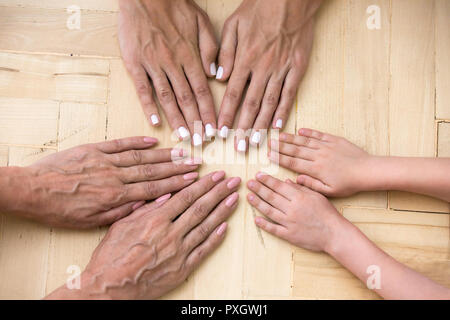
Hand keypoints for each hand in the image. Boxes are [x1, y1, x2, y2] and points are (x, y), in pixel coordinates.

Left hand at [14, 136, 198, 228]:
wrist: (33, 191)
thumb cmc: (60, 210)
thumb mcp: (90, 221)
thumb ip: (119, 212)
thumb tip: (145, 203)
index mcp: (115, 196)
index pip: (153, 188)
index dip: (175, 183)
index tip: (192, 179)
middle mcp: (115, 176)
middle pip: (152, 170)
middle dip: (177, 167)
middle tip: (196, 162)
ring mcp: (105, 160)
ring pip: (140, 156)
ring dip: (163, 154)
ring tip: (182, 151)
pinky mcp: (94, 149)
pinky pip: (120, 144)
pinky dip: (137, 141)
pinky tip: (153, 139)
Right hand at [46, 171, 240, 298]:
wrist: (110, 287)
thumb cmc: (111, 256)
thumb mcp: (122, 224)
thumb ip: (145, 209)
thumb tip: (164, 196)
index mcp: (156, 220)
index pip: (186, 197)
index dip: (204, 184)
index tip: (216, 175)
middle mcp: (171, 234)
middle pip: (201, 208)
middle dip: (218, 192)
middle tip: (233, 181)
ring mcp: (179, 252)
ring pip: (206, 226)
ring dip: (223, 211)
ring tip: (234, 198)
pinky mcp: (182, 268)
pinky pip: (203, 250)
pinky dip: (216, 238)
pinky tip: (225, 226)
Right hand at [118, 0, 217, 143]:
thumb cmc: (175, 6)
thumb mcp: (201, 21)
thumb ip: (211, 48)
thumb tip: (215, 74)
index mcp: (190, 56)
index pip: (203, 91)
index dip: (209, 112)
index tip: (214, 129)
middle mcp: (173, 63)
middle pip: (187, 99)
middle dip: (195, 123)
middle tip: (200, 142)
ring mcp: (153, 64)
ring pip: (167, 97)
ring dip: (175, 119)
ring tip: (182, 137)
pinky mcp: (135, 63)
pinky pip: (142, 88)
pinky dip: (148, 106)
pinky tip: (154, 122)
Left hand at [216, 0, 321, 150]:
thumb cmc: (260, 8)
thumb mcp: (234, 24)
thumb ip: (224, 52)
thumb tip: (219, 77)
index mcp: (245, 59)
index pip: (232, 94)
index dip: (225, 115)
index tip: (219, 132)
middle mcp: (262, 68)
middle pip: (250, 105)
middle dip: (243, 129)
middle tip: (238, 148)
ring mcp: (281, 70)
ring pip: (269, 103)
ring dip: (262, 126)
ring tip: (256, 143)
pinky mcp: (297, 68)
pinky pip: (290, 94)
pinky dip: (284, 111)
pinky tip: (278, 126)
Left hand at [247, 172, 345, 251]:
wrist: (335, 234)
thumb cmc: (328, 213)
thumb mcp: (317, 195)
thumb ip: (301, 188)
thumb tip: (285, 181)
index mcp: (299, 197)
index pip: (279, 186)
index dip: (267, 180)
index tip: (257, 175)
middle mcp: (292, 209)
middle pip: (271, 197)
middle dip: (258, 189)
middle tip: (249, 183)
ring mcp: (289, 223)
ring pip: (269, 211)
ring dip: (258, 203)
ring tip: (249, 197)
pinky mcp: (289, 235)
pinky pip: (273, 229)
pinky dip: (264, 224)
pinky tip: (255, 219)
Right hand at [269, 128, 372, 196]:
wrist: (367, 171)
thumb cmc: (349, 184)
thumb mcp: (330, 191)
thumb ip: (312, 185)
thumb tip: (296, 180)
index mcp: (316, 169)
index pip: (293, 163)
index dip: (280, 158)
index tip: (269, 155)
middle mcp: (318, 156)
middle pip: (295, 150)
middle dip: (280, 146)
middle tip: (269, 143)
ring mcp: (326, 147)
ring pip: (304, 141)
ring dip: (291, 138)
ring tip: (279, 135)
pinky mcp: (334, 140)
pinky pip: (319, 135)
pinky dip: (309, 132)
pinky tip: (300, 130)